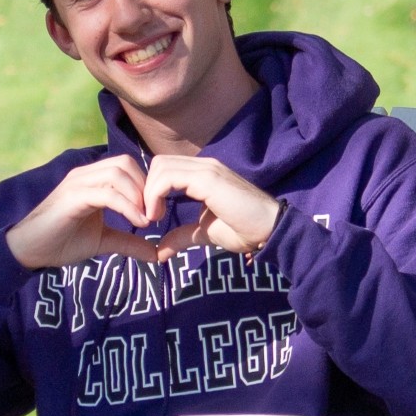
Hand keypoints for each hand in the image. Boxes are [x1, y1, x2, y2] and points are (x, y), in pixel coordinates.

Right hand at [4, 156, 161, 270]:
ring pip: (117, 172)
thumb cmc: (62, 242)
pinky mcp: (72, 197)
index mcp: (92, 180)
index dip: (146, 186)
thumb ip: (128, 243)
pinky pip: (107, 194)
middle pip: (125, 163)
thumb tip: (156, 254)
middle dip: (145, 187)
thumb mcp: (103, 241)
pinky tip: (138, 223)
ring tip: (147, 220)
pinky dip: (127, 206)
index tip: (155, 213)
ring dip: (138, 195)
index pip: (127, 166)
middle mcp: (85, 175)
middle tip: (154, 215)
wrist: (29, 251)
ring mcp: (77, 183)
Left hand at [141, 155, 281, 259]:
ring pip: (161, 167)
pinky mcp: (208, 178)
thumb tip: (160, 251)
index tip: (151, 216)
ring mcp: (207, 169)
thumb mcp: (205, 233)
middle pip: (159, 163)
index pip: (166, 168)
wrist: (270, 230)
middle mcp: (204, 165)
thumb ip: (182, 236)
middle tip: (148, 217)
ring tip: (152, 218)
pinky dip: (154, 196)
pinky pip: (168, 178)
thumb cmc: (245, 231)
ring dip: (148, 193)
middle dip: (146, 189)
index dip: (152, 190)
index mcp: (203, 175)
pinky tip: (158, 216)